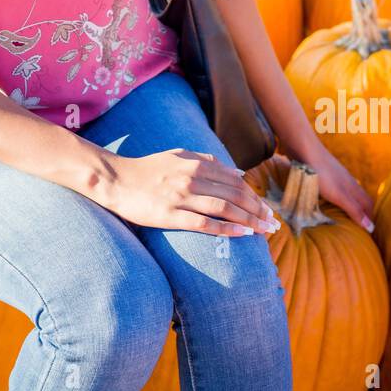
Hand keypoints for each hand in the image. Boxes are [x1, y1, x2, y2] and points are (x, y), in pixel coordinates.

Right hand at [100, 148, 282, 237]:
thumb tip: (239, 173)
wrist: (117, 180)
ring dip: (249, 220)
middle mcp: (192, 179)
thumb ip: (209, 161)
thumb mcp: (179, 156)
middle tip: (273, 224)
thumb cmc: (149, 169)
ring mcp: (181, 197)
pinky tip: (243, 234)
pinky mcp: (170, 215)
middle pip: (235, 195)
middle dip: (258, 210)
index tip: (268, 210)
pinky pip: (204, 223)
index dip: (255, 197)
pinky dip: (226, 229)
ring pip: (225, 208)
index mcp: (196, 164)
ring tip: (265, 231)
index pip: (235, 183)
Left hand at [294, 142, 375, 232]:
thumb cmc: (322, 174)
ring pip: (349, 192)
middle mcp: (348, 181)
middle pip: (361, 198)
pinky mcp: (324, 173)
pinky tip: (329, 200)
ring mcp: (337, 176)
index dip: (371, 218)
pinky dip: (338, 197)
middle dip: (364, 211)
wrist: (305, 149)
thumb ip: (354, 210)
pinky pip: (336, 188)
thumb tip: (371, 227)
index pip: (368, 205)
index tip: (371, 232)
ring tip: (347, 216)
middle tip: (362, 226)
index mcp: (353, 187)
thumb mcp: (339, 195)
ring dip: (351, 204)